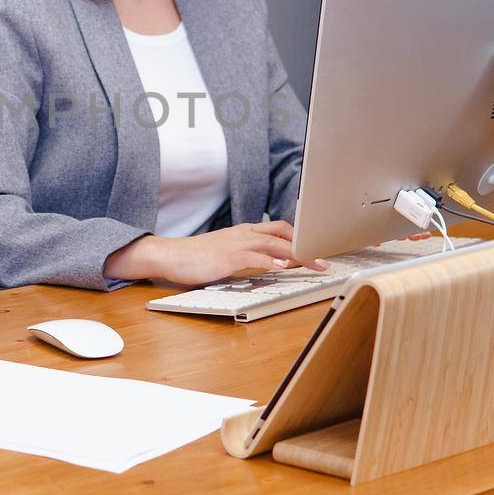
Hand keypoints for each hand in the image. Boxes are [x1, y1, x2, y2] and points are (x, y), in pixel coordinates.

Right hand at [104, 220, 329, 286]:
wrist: (169, 255)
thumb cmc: (195, 258)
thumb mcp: (226, 254)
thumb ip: (248, 256)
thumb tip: (273, 263)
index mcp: (244, 232)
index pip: (279, 228)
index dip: (301, 236)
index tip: (318, 247)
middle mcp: (244, 233)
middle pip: (283, 232)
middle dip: (307, 243)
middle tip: (325, 258)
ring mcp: (236, 243)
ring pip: (275, 243)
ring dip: (298, 253)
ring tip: (315, 264)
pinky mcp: (228, 256)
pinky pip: (256, 256)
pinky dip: (273, 260)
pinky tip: (285, 266)